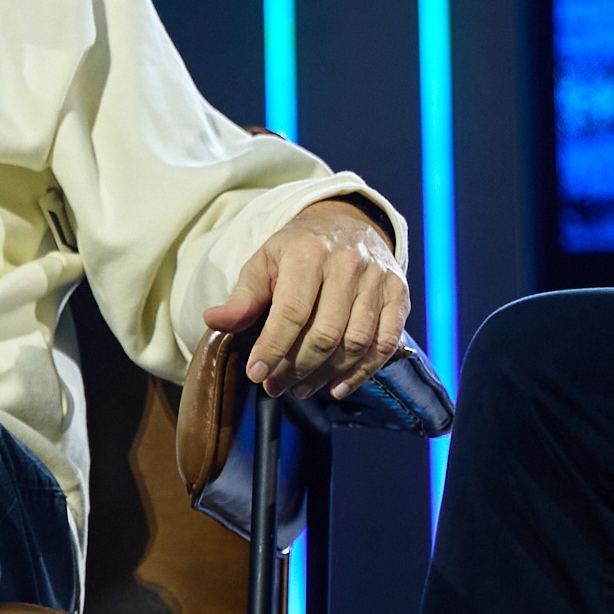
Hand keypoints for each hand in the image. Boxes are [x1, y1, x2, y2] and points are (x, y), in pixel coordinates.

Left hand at [204, 197, 409, 399]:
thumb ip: (242, 296)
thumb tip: (213, 321)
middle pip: (325, 332)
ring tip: (300, 389)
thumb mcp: (263, 263)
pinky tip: (336, 387)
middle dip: (297, 367)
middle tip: (275, 386)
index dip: (273, 347)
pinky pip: (385, 342)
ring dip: (327, 374)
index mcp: (308, 254)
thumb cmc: (297, 250)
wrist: (347, 223)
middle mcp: (348, 265)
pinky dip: (363, 371)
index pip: (291, 311)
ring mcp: (378, 280)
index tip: (256, 373)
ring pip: (357, 341)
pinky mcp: (400, 294)